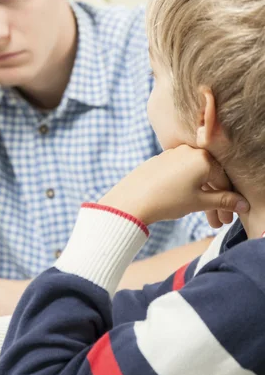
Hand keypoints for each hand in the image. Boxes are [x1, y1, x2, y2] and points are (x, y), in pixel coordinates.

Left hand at [99, 145, 248, 225]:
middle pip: (210, 178)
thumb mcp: (198, 202)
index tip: (228, 219)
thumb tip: (242, 204)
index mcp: (203, 158)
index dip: (228, 203)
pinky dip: (188, 188)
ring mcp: (173, 154)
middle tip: (218, 223)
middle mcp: (189, 152)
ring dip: (202, 198)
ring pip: (195, 177)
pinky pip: (181, 174)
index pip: (224, 181)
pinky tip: (188, 203)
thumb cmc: (166, 200)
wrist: (131, 200)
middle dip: (216, 203)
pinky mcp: (160, 160)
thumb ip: (223, 201)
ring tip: (204, 220)